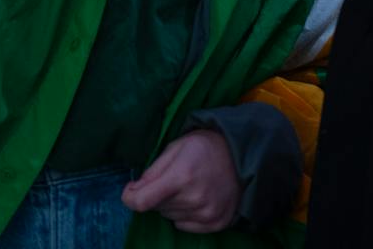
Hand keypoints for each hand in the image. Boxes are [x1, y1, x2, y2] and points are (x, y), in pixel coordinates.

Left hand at [121, 129, 240, 234]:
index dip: (129, 197)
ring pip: (170, 216)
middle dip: (157, 194)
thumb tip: (133, 190)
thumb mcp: (176, 147)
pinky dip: (184, 214)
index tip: (130, 190)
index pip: (142, 201)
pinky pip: (184, 226)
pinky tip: (196, 198)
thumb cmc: (205, 147)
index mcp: (181, 177)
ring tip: (187, 186)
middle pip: (156, 207)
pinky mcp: (215, 224)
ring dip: (172, 204)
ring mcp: (206, 214)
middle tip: (172, 178)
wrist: (242, 157)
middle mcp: (193, 199)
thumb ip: (153, 170)